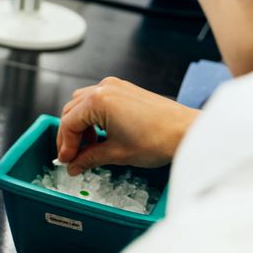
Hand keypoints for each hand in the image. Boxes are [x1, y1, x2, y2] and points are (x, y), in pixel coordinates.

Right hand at [55, 77, 198, 174]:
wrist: (187, 131)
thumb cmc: (159, 139)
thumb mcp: (118, 154)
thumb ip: (90, 159)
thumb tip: (75, 165)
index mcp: (98, 101)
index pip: (69, 123)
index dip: (65, 145)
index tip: (67, 161)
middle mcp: (103, 88)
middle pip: (71, 111)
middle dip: (70, 135)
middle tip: (72, 156)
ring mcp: (115, 86)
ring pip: (82, 103)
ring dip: (80, 124)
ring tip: (89, 146)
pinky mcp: (125, 89)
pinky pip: (98, 99)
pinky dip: (94, 116)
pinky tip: (101, 134)